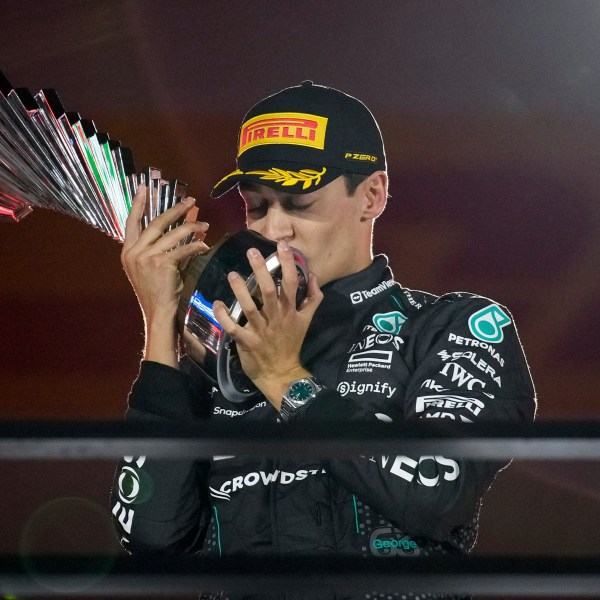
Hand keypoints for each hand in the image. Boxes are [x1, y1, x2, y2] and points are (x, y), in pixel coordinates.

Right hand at [121, 184, 209, 365]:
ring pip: (173, 234)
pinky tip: (204, 245)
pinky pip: (182, 248)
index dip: (138, 204)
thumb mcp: (151, 268)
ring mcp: (146, 257)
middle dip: (176, 210)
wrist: (158, 314)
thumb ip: (161, 248)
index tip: (144, 188)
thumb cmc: (158, 292)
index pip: (132, 222)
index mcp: (128, 251)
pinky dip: (196, 246)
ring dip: (192, 227)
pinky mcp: (161, 263)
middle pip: (157, 223)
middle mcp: (134, 252)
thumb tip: (181, 229)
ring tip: (205, 225)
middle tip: (190, 201)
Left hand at [213, 240, 322, 408]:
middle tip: (251, 252)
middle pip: (269, 291)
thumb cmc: (291, 343)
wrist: (282, 372)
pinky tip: (217, 303)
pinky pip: (233, 328)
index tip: (282, 246)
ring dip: (240, 291)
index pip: (292, 283)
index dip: (288, 264)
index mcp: (290, 310)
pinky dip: (224, 316)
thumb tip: (314, 275)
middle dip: (261, 271)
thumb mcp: (306, 320)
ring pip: (250, 308)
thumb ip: (313, 297)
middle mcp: (276, 318)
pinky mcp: (247, 341)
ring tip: (232, 274)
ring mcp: (261, 330)